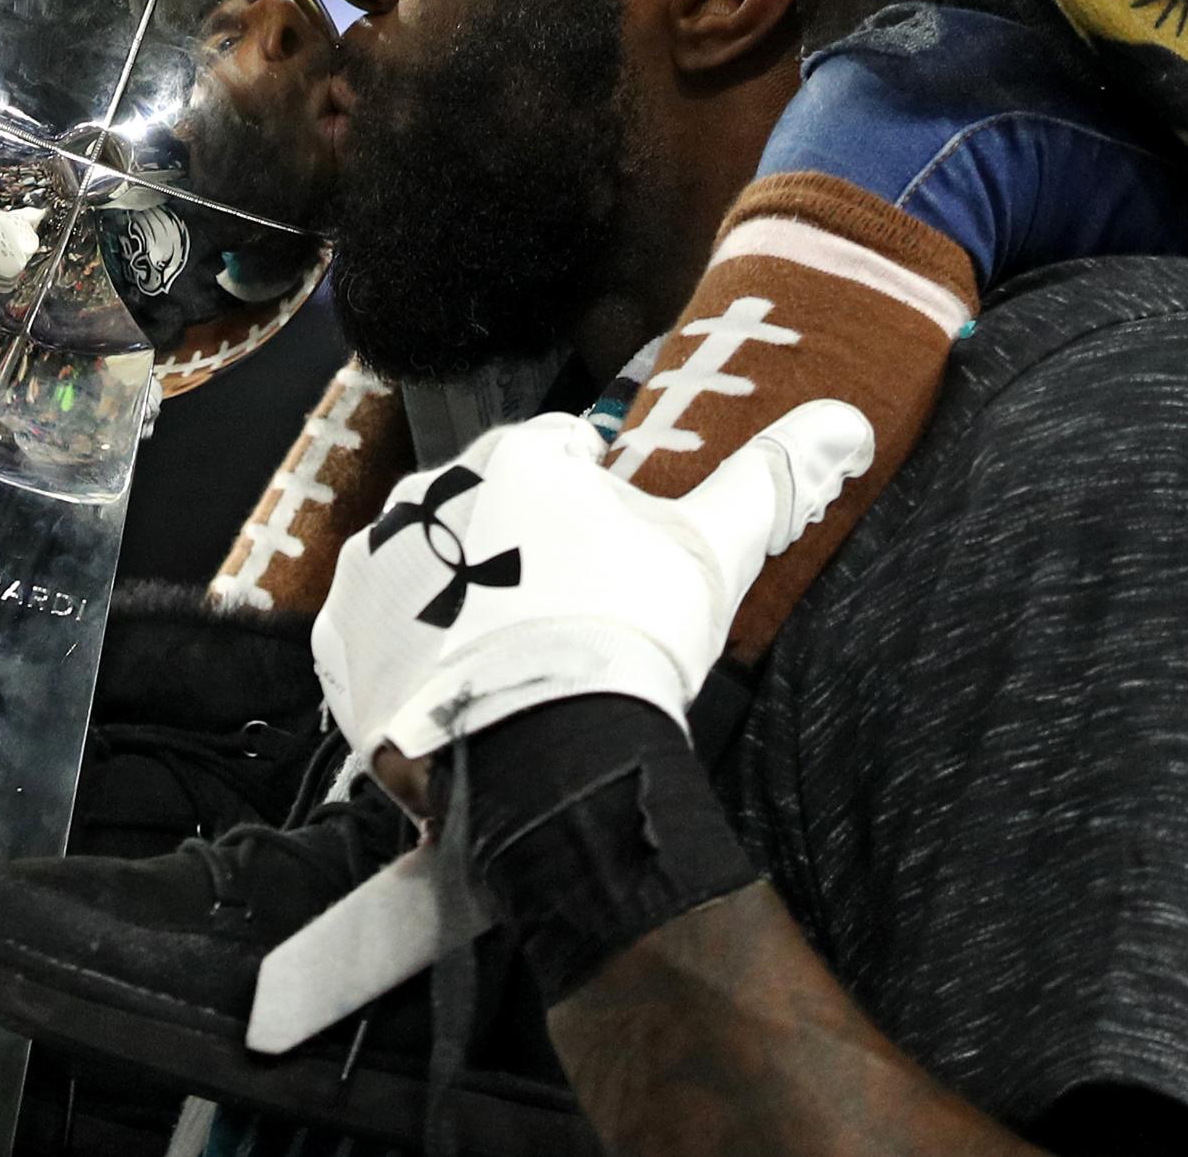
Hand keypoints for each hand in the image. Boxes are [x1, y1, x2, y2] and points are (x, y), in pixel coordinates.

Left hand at [313, 402, 873, 795]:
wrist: (540, 765)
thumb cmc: (630, 641)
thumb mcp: (717, 551)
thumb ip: (775, 477)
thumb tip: (848, 422)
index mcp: (519, 455)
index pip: (566, 451)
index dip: (601, 504)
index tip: (618, 563)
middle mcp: (429, 494)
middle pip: (494, 507)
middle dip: (527, 548)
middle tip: (575, 618)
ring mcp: (372, 569)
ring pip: (433, 564)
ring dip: (464, 595)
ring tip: (518, 661)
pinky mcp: (339, 642)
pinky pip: (379, 630)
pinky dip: (414, 651)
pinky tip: (464, 688)